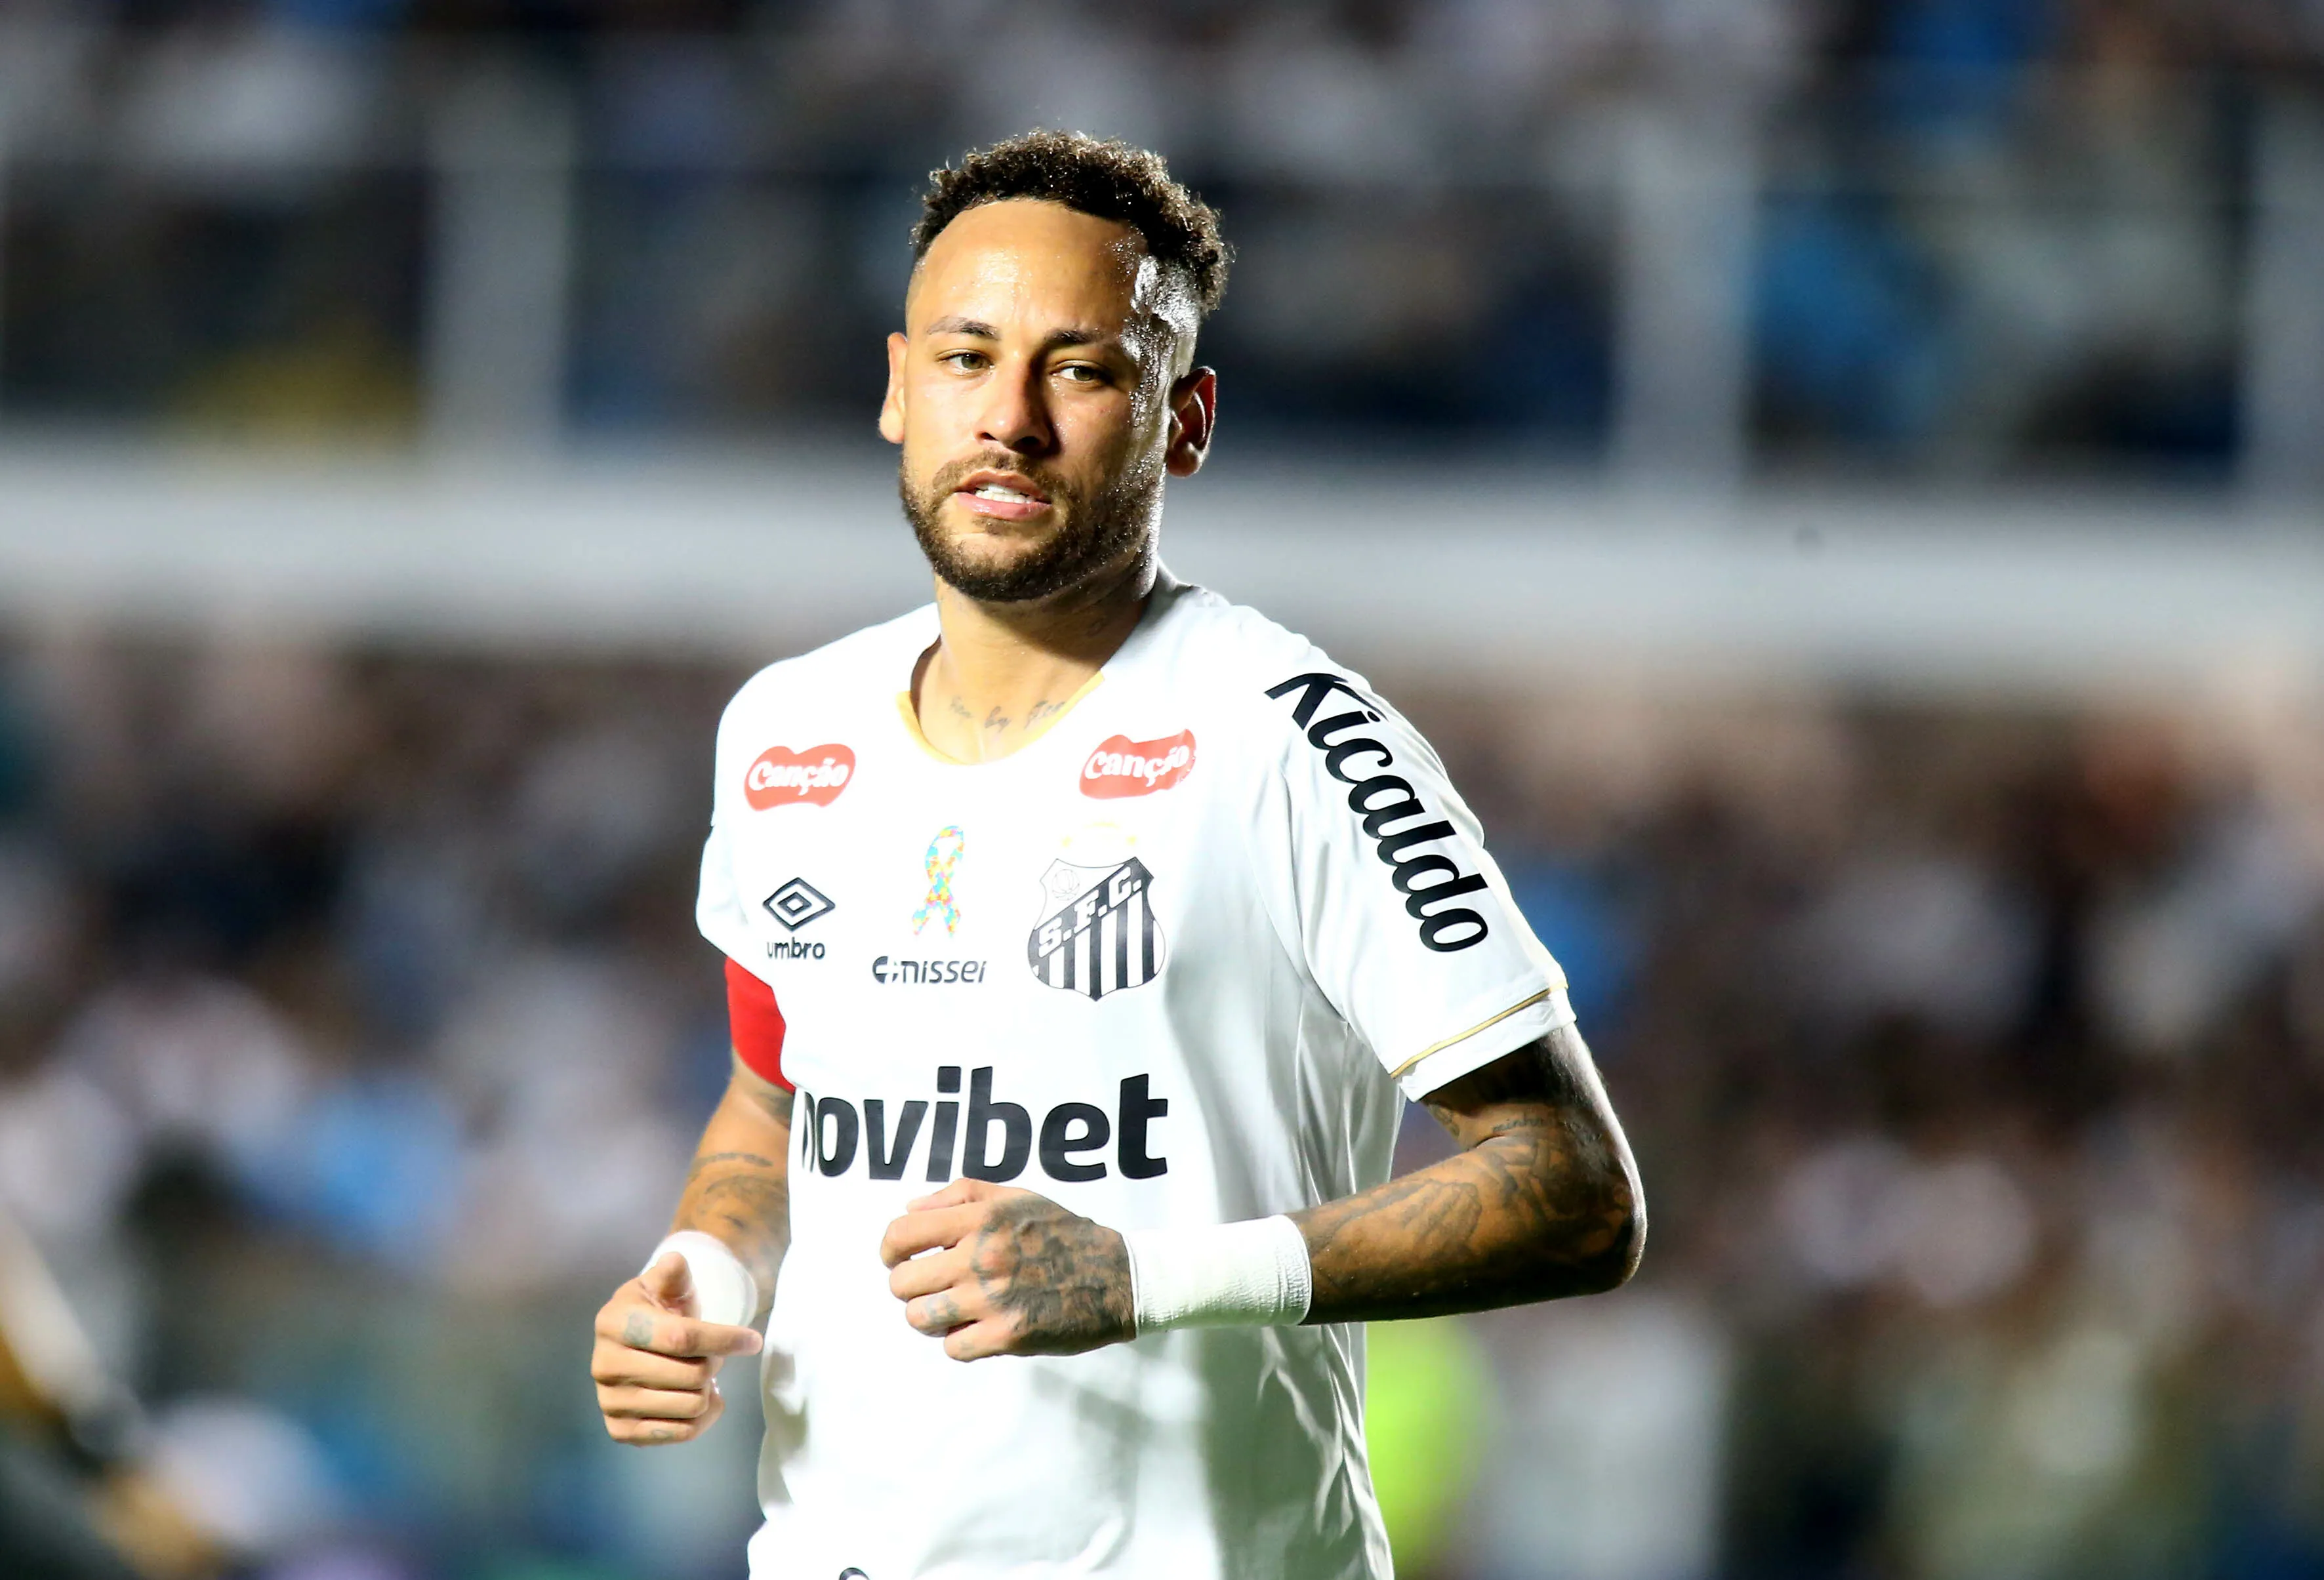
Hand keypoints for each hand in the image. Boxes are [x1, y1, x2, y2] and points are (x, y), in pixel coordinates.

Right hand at [591, 1251, 764, 1444]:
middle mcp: (605, 1365)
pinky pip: (681, 1433)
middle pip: (691, 1375)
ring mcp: (610, 1401)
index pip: (682, 1337)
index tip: (753, 1340)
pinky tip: (697, 1398)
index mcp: (614, 1323)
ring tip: (701, 1376)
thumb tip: (675, 1262)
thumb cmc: (655, 1310)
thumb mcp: (662, 1285)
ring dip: (709, 1390)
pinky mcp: (620, 1430)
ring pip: (691, 1405)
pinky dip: (702, 1418)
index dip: (724, 1338)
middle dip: (716, 1363)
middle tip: (714, 1356)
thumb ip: (673, 1273)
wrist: (632, 1345)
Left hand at [880, 1178, 1134, 1360]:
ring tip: (954, 1311)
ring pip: (919, 1318)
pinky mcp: (1008, 1335)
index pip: (901, 1233)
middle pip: (902, 1283)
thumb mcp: (1017, 1197)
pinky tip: (980, 1329)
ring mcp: (993, 1298)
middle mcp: (982, 1255)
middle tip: (933, 1288)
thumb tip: (909, 1207)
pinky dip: (960, 1342)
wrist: (1119, 1277)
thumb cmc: (1065, 1234)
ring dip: (931, 1317)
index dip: (889, 1250)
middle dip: (910, 1288)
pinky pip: (952, 1348)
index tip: (899, 1260)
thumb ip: (961, 1195)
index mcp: (981, 1217)